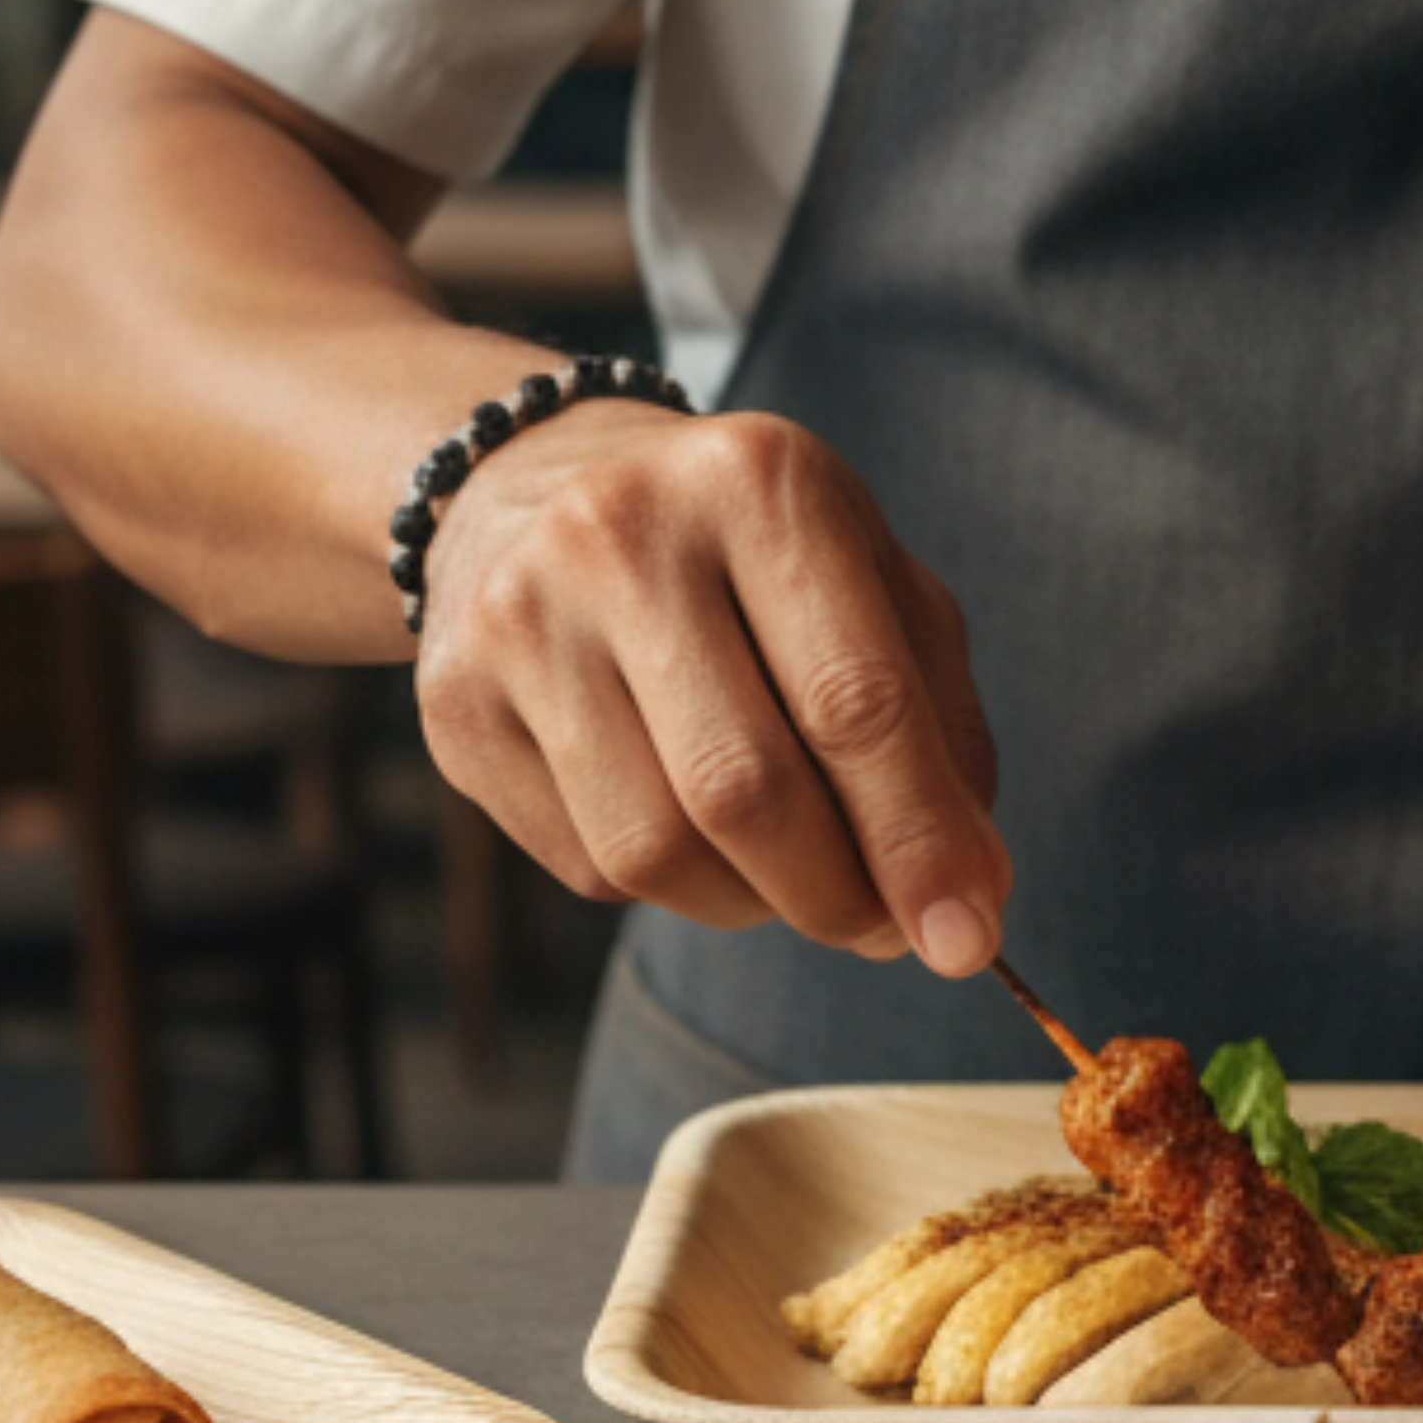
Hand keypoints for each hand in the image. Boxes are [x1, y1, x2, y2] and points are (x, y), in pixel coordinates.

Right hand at [414, 398, 1010, 970]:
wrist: (532, 485)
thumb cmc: (745, 553)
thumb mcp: (868, 580)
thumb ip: (940, 728)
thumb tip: (968, 897)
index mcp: (757, 483)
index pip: (855, 701)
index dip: (920, 840)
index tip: (968, 939)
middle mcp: (621, 536)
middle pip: (745, 791)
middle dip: (836, 896)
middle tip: (884, 933)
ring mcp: (521, 621)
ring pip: (654, 852)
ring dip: (750, 903)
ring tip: (787, 871)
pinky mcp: (454, 705)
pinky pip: (587, 864)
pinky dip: (666, 886)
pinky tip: (684, 823)